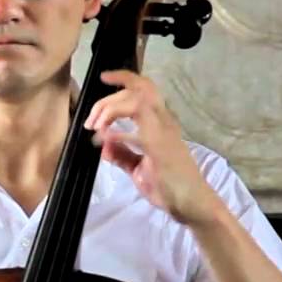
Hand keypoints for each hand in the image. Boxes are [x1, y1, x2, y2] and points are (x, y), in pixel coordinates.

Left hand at [83, 69, 224, 225]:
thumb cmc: (169, 186)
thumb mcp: (138, 169)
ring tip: (95, 127)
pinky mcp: (160, 147)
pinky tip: (105, 140)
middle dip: (107, 99)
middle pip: (138, 90)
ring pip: (137, 101)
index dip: (125, 78)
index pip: (145, 89)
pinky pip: (137, 131)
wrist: (191, 204)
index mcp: (161, 123)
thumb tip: (102, 147)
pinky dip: (117, 132)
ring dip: (111, 109)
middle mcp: (164, 122)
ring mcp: (163, 132)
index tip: (105, 77)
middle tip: (90, 121)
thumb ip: (122, 156)